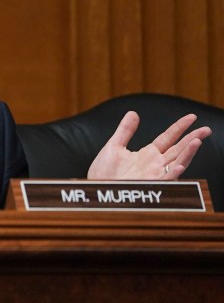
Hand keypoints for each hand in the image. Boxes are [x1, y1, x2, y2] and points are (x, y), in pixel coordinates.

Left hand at [88, 111, 211, 179]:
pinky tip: (178, 166)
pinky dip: (172, 174)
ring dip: (187, 154)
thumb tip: (133, 113)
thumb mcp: (114, 146)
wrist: (96, 189)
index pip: (168, 138)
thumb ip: (125, 130)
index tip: (192, 117)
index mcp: (148, 154)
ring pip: (176, 164)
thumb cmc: (104, 172)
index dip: (180, 127)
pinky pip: (164, 181)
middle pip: (178, 150)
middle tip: (207, 129)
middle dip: (193, 139)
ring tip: (197, 142)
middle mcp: (155, 165)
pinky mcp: (148, 187)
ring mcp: (153, 176)